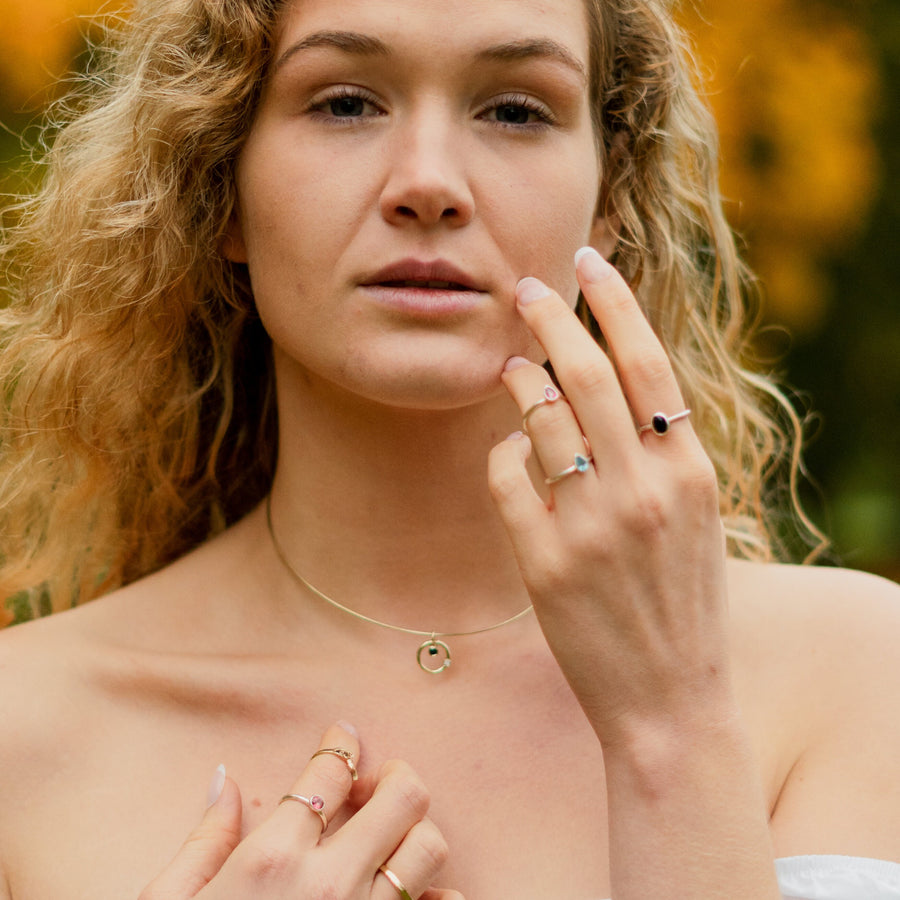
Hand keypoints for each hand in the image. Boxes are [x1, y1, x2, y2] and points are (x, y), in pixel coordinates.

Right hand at [140, 724, 462, 899]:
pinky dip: (435, 894)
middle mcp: (330, 885)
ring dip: (413, 830)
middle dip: (393, 775)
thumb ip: (205, 841)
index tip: (342, 735)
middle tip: (371, 785)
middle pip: (404, 797)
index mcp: (271, 861)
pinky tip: (407, 891)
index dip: (340, 743)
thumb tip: (228, 781)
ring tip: (386, 837)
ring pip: (429, 848)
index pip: (329, 772)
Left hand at [488, 247, 734, 747]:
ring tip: (509, 364)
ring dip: (518, 379)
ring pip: (539, 417)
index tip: (588, 260)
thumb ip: (658, 451)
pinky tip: (508, 453)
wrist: (671, 700)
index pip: (648, 362)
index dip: (613, 301)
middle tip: (525, 288)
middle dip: (550, 317)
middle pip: (586, 373)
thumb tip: (602, 385)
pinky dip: (503, 454)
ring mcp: (591, 526)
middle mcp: (644, 489)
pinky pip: (507, 477)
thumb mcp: (692, 516)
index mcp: (689, 471)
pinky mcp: (544, 563)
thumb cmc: (682, 602)